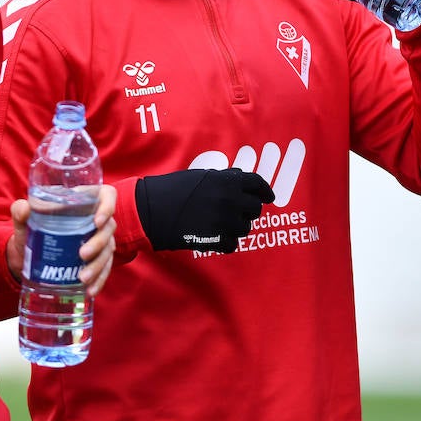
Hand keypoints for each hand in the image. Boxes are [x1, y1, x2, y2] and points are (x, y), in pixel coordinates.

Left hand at [8, 185, 116, 297]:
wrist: (28, 253)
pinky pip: (105, 269)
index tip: (97, 222)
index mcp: (85, 200)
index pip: (107, 196)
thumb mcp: (24, 220)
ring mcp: (100, 239)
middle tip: (82, 254)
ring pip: (108, 250)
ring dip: (98, 265)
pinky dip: (99, 280)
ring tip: (83, 278)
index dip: (107, 206)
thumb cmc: (31, 228)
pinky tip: (90, 290)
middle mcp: (97, 219)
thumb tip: (24, 209)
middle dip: (98, 243)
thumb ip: (20, 211)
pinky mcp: (98, 259)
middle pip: (109, 227)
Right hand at [135, 169, 274, 252]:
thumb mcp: (201, 176)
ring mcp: (224, 221)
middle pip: (254, 209)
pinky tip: (214, 236)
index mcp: (227, 181)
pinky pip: (232, 244)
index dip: (265, 191)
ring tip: (219, 223)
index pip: (257, 185)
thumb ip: (225, 178)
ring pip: (244, 228)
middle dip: (247, 210)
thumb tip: (241, 178)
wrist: (151, 210)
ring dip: (235, 226)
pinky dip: (225, 242)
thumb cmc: (173, 189)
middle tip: (235, 212)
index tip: (269, 197)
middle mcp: (230, 200)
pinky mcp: (216, 239)